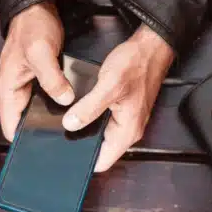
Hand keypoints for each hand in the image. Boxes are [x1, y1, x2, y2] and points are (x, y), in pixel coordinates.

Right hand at [0, 2, 72, 139]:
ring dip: (48, 121)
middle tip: (62, 143)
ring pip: (34, 115)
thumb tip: (64, 100)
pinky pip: (42, 104)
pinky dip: (53, 108)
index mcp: (6, 90)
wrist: (36, 8)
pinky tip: (69, 112)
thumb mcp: (42, 53)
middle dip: (40, 134)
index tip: (42, 149)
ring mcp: (23, 89)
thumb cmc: (32, 27)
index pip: (10, 129)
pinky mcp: (35, 84)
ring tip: (69, 130)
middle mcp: (12, 93)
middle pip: (23, 125)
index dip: (24, 142)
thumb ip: (52, 79)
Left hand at [62, 25, 174, 170]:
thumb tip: (70, 124)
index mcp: (126, 131)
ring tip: (67, 122)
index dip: (84, 162)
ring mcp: (126, 121)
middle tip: (61, 137)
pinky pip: (103, 122)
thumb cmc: (136, 65)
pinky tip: (80, 110)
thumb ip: (88, 108)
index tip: (67, 156)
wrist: (150, 48)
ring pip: (101, 135)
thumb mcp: (108, 85)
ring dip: (86, 130)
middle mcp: (128, 130)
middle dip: (82, 146)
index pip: (103, 162)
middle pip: (100, 150)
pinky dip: (91, 118)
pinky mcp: (123, 110)